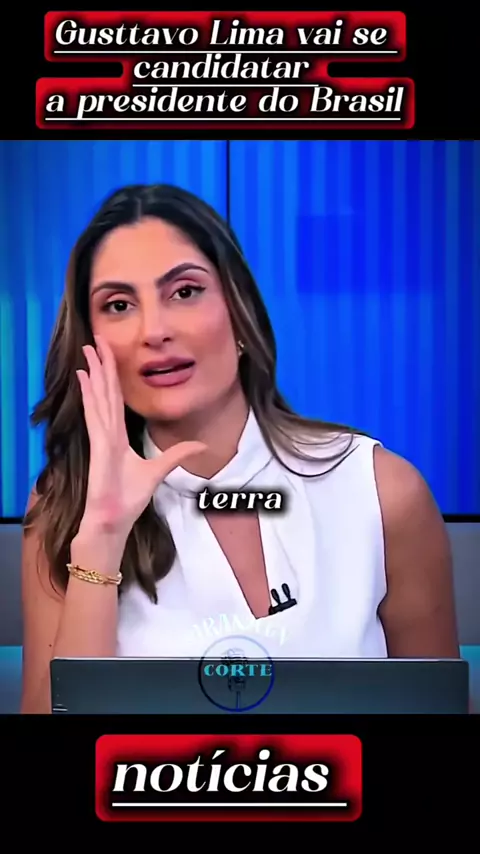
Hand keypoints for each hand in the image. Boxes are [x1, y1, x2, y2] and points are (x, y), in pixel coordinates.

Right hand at [76, 335, 205, 538]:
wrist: (112, 520)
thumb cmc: (127, 499)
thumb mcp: (159, 470)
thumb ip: (177, 454)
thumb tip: (201, 444)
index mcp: (117, 436)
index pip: (115, 399)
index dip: (112, 376)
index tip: (107, 355)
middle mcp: (106, 432)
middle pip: (105, 391)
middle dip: (102, 365)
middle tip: (96, 339)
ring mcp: (101, 437)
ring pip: (98, 396)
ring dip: (94, 372)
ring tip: (88, 349)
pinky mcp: (99, 445)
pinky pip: (94, 414)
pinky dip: (89, 394)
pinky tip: (84, 376)